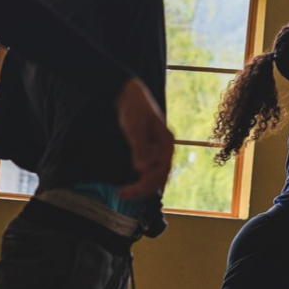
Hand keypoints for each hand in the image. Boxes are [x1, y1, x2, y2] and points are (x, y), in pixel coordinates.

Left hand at [116, 78, 174, 199]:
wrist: (130, 94)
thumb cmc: (134, 108)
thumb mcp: (135, 127)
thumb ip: (139, 148)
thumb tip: (141, 169)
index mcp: (166, 144)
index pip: (160, 172)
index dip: (144, 185)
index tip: (127, 190)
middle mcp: (165, 149)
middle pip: (159, 177)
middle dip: (142, 189)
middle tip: (121, 194)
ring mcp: (158, 150)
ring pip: (155, 176)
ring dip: (141, 187)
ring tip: (124, 192)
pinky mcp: (150, 150)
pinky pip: (150, 170)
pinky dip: (141, 180)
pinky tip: (130, 185)